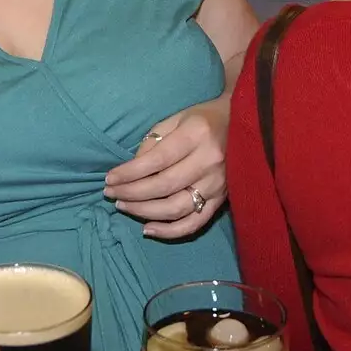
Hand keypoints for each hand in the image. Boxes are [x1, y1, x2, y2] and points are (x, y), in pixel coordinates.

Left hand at [104, 96, 229, 238]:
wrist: (240, 125)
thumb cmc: (202, 119)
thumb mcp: (175, 119)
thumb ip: (153, 141)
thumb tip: (131, 169)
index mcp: (196, 135)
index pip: (158, 160)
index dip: (130, 173)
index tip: (110, 179)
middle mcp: (209, 161)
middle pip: (164, 186)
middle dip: (132, 193)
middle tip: (111, 194)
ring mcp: (218, 184)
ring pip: (176, 208)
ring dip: (145, 211)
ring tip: (124, 206)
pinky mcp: (221, 200)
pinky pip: (194, 223)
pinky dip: (170, 231)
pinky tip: (148, 228)